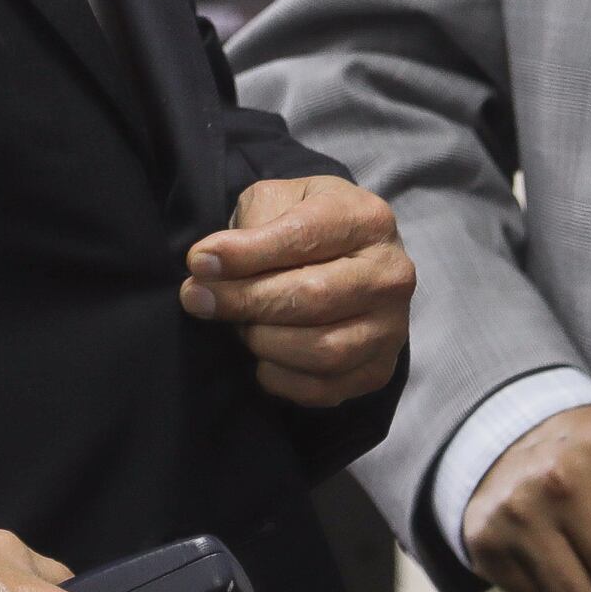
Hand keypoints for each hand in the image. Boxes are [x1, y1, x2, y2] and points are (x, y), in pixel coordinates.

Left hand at [180, 176, 412, 406]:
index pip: (304, 237)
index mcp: (366, 220)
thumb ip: (247, 228)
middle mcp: (391, 273)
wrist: (345, 259)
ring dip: (264, 342)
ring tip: (241, 327)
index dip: (246, 254)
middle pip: (314, 297)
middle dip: (246, 302)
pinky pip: (324, 389)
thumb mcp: (277, 202)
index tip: (199, 263)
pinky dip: (281, 378)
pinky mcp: (378, 369)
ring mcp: (391, 326)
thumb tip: (206, 268)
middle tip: (199, 300)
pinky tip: (262, 358)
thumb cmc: (303, 226)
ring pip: (322, 349)